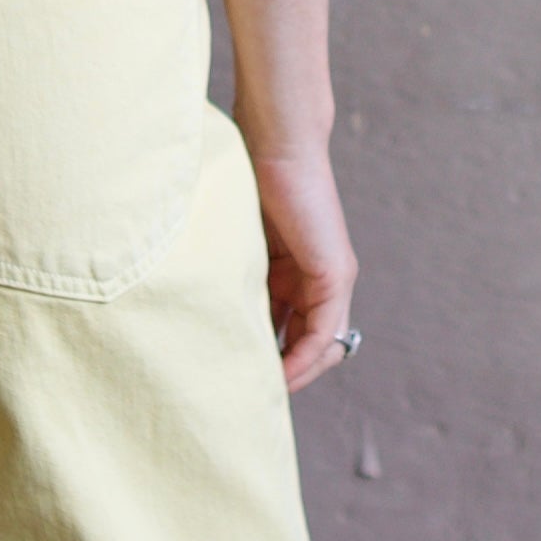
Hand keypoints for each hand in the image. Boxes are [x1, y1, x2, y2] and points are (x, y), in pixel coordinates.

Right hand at [245, 133, 358, 394]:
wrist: (274, 145)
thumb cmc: (246, 182)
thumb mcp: (238, 246)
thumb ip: (235, 278)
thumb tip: (204, 315)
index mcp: (295, 273)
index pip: (290, 331)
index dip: (271, 360)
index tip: (240, 379)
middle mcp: (320, 279)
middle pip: (308, 345)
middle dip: (283, 373)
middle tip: (250, 395)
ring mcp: (332, 278)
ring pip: (321, 346)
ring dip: (295, 373)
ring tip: (263, 394)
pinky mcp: (336, 274)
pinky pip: (325, 333)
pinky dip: (304, 358)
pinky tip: (281, 375)